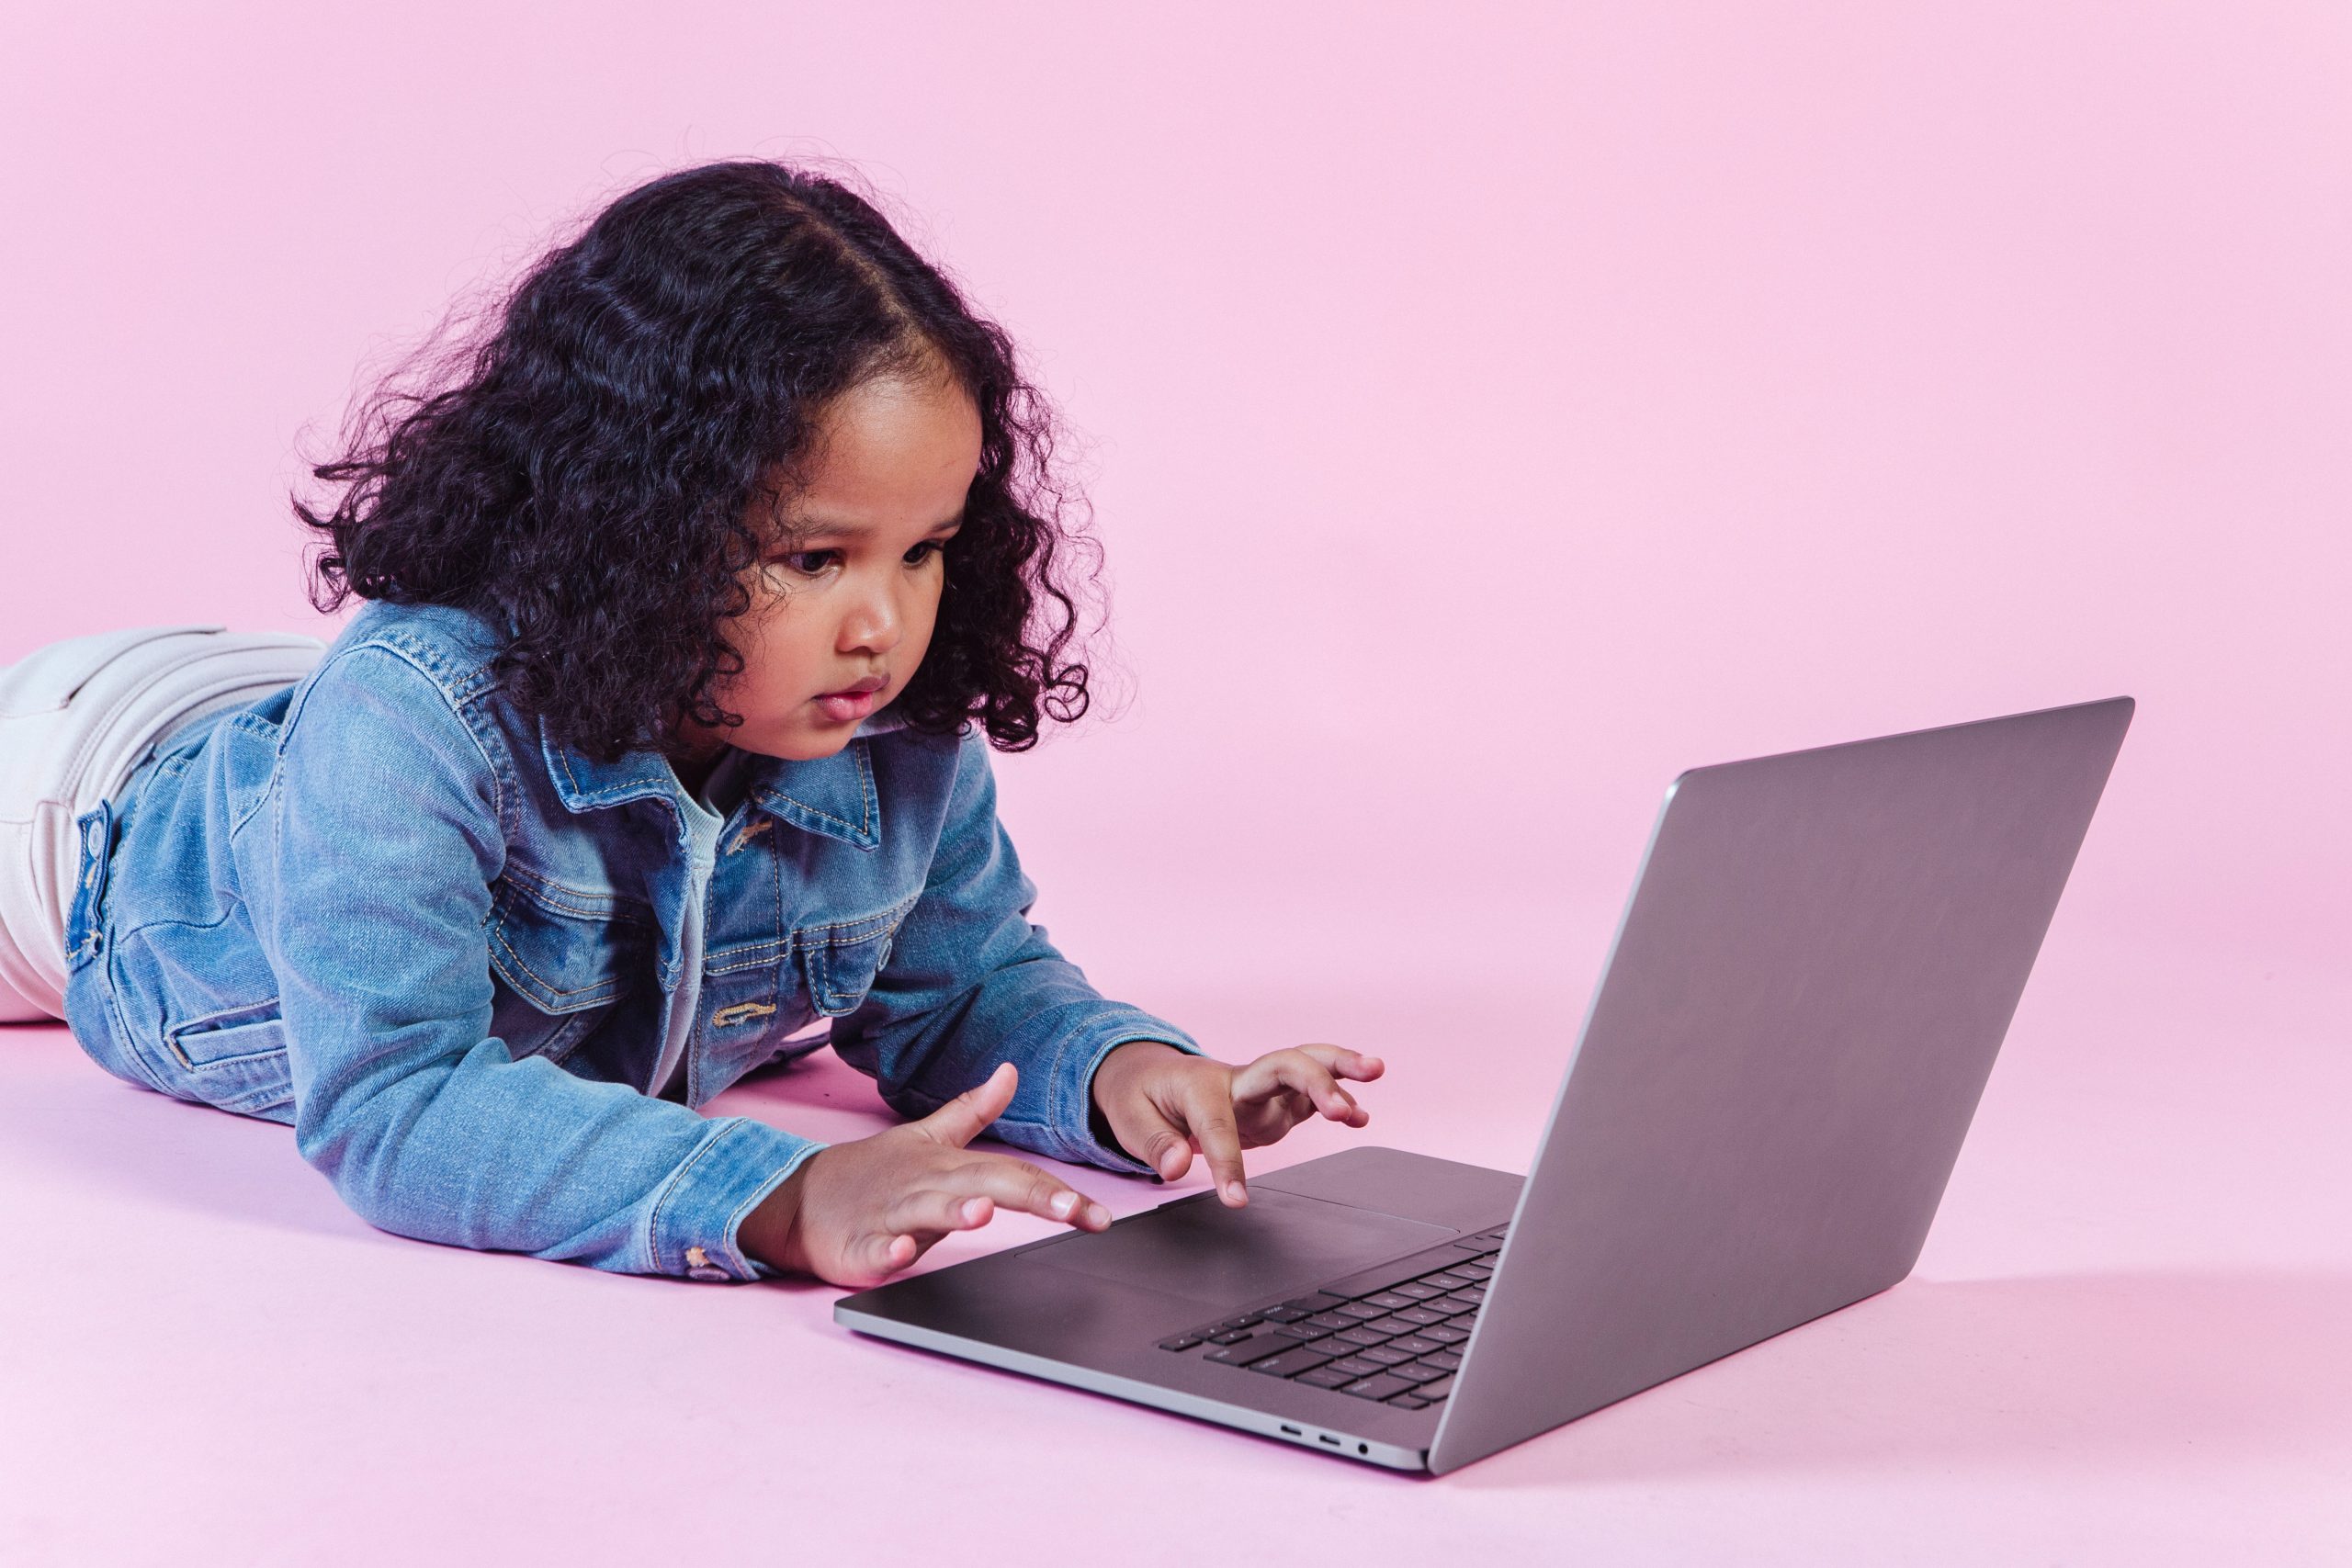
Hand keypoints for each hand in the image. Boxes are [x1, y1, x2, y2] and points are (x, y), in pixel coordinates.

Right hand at [739, 1062, 1111, 1286]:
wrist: (802, 1198)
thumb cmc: (876, 1173)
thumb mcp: (928, 1137)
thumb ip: (973, 1109)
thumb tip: (1010, 1071)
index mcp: (950, 1167)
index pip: (1014, 1174)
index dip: (1057, 1191)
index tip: (1098, 1214)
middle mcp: (927, 1187)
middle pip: (984, 1187)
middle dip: (1029, 1197)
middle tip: (1070, 1209)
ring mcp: (891, 1216)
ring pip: (927, 1213)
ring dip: (955, 1212)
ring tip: (983, 1212)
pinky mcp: (859, 1246)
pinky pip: (875, 1251)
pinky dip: (886, 1253)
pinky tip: (900, 1255)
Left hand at [1090, 1041, 1384, 1207]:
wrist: (1147, 1075)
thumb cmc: (1140, 1096)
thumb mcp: (1129, 1118)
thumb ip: (1154, 1142)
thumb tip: (1177, 1166)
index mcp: (1200, 1086)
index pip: (1219, 1126)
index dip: (1228, 1164)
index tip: (1236, 1201)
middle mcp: (1239, 1080)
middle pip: (1283, 1066)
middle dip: (1316, 1082)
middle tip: (1342, 1110)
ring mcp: (1260, 1088)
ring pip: (1306, 1067)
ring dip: (1341, 1070)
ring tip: (1377, 1070)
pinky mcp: (1274, 1101)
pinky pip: (1309, 1095)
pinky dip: (1338, 1099)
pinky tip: (1362, 1115)